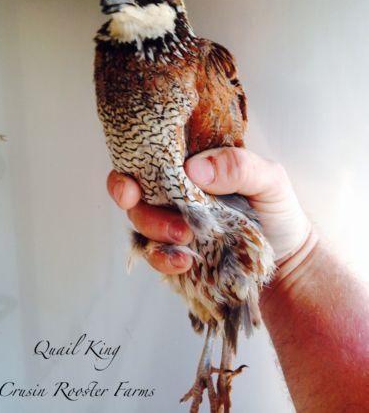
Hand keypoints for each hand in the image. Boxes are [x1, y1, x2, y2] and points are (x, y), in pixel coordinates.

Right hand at [107, 148, 311, 274]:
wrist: (287, 261)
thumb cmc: (277, 212)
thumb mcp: (269, 180)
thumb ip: (238, 167)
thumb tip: (192, 169)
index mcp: (195, 163)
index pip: (153, 155)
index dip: (132, 168)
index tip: (130, 189)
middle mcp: (177, 189)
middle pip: (136, 191)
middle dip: (143, 210)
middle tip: (178, 227)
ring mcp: (173, 220)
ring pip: (139, 221)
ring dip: (154, 232)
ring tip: (186, 240)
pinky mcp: (174, 249)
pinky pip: (154, 253)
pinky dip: (162, 259)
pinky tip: (185, 262)